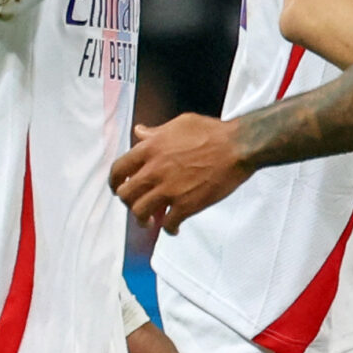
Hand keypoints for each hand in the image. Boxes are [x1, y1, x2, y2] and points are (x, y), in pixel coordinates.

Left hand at [111, 113, 252, 234]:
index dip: (115, 182)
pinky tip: (174, 227)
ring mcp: (169, 189)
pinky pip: (167, 224)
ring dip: (143, 219)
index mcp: (150, 149)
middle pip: (125, 195)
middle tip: (137, 205)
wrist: (237, 147)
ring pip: (140, 213)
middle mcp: (154, 170)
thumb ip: (156, 131)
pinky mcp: (186, 205)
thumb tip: (140, 131)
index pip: (118, 169)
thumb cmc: (212, 132)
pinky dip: (169, 229)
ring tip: (150, 221)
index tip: (119, 188)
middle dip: (128, 202)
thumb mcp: (180, 123)